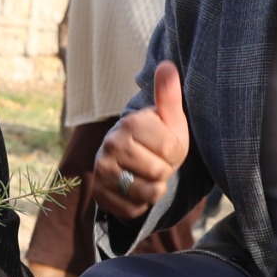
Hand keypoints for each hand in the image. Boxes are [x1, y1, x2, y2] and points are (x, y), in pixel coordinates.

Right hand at [90, 61, 188, 219]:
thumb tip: (168, 65)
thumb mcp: (167, 118)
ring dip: (155, 189)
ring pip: (147, 193)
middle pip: (160, 172)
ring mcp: (102, 171)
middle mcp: (110, 145)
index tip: (165, 147)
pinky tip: (136, 190)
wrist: (127, 162)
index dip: (176, 153)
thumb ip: (168, 94)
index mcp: (129, 123)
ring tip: (147, 176)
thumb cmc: (154, 138)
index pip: (172, 149)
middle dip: (164, 171)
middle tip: (155, 162)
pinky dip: (141, 205)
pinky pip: (134, 210)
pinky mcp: (100, 196)